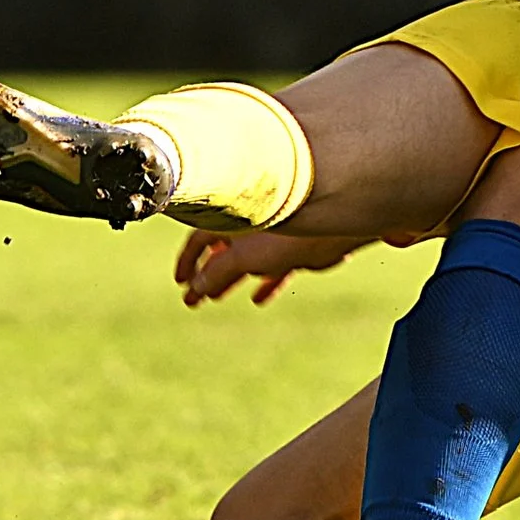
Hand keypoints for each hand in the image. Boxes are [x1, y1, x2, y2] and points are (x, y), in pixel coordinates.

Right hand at [174, 229, 369, 306]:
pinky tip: (258, 299)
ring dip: (229, 280)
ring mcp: (274, 236)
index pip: (199, 238)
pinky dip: (263, 282)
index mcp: (233, 219)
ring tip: (216, 298)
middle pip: (221, 250)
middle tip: (192, 297)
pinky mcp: (296, 248)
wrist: (338, 228)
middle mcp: (251, 224)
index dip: (188, 261)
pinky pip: (273, 268)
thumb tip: (195, 288)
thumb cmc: (289, 233)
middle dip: (206, 274)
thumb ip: (219, 271)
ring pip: (245, 260)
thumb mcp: (245, 257)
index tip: (181, 282)